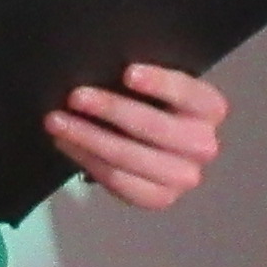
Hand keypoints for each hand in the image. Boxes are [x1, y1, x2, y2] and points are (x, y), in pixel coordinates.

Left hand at [51, 61, 226, 210]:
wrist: (152, 143)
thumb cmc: (149, 102)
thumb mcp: (153, 86)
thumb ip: (138, 79)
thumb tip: (100, 68)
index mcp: (209, 109)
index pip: (189, 93)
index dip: (160, 84)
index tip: (127, 73)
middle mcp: (204, 145)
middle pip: (156, 128)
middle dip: (112, 110)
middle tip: (75, 96)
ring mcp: (184, 177)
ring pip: (131, 158)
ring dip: (89, 138)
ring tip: (57, 122)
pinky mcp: (160, 198)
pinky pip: (119, 181)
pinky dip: (88, 160)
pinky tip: (66, 144)